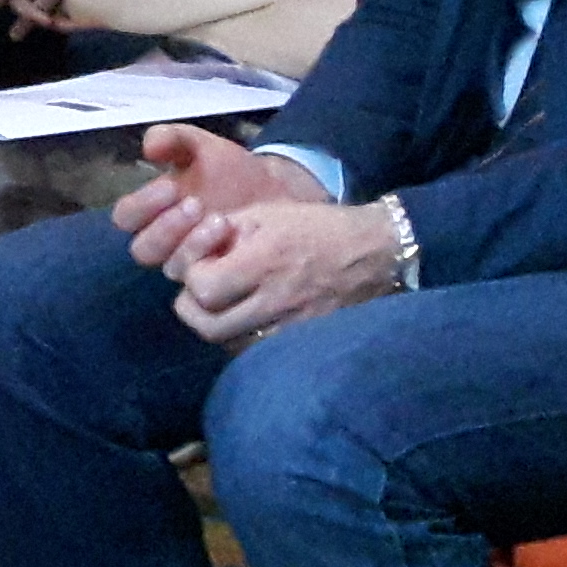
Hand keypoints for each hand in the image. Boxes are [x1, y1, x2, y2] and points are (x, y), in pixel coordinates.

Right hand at [109, 122, 323, 272]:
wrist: (277, 196)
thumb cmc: (232, 172)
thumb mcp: (203, 147)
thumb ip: (173, 139)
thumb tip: (148, 148)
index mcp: (152, 210)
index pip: (126, 217)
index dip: (143, 205)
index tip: (172, 187)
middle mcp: (164, 241)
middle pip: (143, 249)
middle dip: (167, 228)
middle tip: (197, 205)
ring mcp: (190, 263)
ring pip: (172, 268)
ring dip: (192, 246)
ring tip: (221, 222)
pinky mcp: (215, 278)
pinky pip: (204, 284)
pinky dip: (217, 263)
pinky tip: (236, 241)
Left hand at [171, 197, 402, 345]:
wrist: (375, 252)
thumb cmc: (316, 227)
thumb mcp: (265, 214)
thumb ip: (223, 233)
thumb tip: (191, 253)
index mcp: (264, 262)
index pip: (204, 289)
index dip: (193, 277)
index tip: (204, 265)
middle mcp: (277, 300)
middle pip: (210, 327)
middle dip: (193, 310)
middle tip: (199, 294)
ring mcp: (294, 326)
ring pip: (232, 345)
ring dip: (218, 326)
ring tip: (221, 306)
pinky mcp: (307, 340)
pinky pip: (260, 352)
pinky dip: (244, 339)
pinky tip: (247, 321)